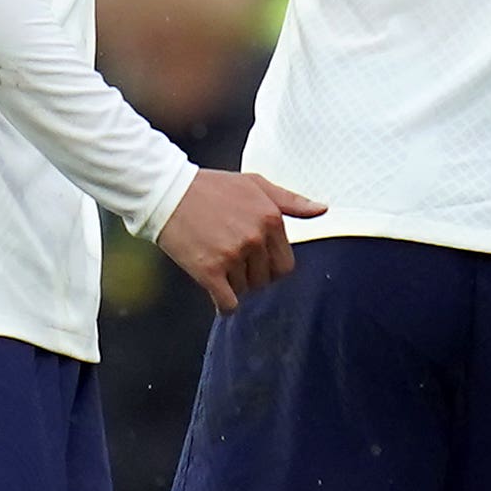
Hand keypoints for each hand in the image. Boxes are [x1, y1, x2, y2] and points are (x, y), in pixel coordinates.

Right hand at [157, 166, 321, 312]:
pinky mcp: (209, 269)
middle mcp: (255, 238)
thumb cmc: (211, 188)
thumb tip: (323, 210)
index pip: (285, 264)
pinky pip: (228, 303)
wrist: (167, 192)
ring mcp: (232, 255)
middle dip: (253, 277)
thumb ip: (291, 201)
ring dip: (233, 285)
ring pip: (245, 290)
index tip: (252, 260)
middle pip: (266, 280)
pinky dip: (224, 305)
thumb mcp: (255, 184)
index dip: (269, 266)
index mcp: (271, 218)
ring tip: (216, 263)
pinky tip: (216, 294)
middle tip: (233, 263)